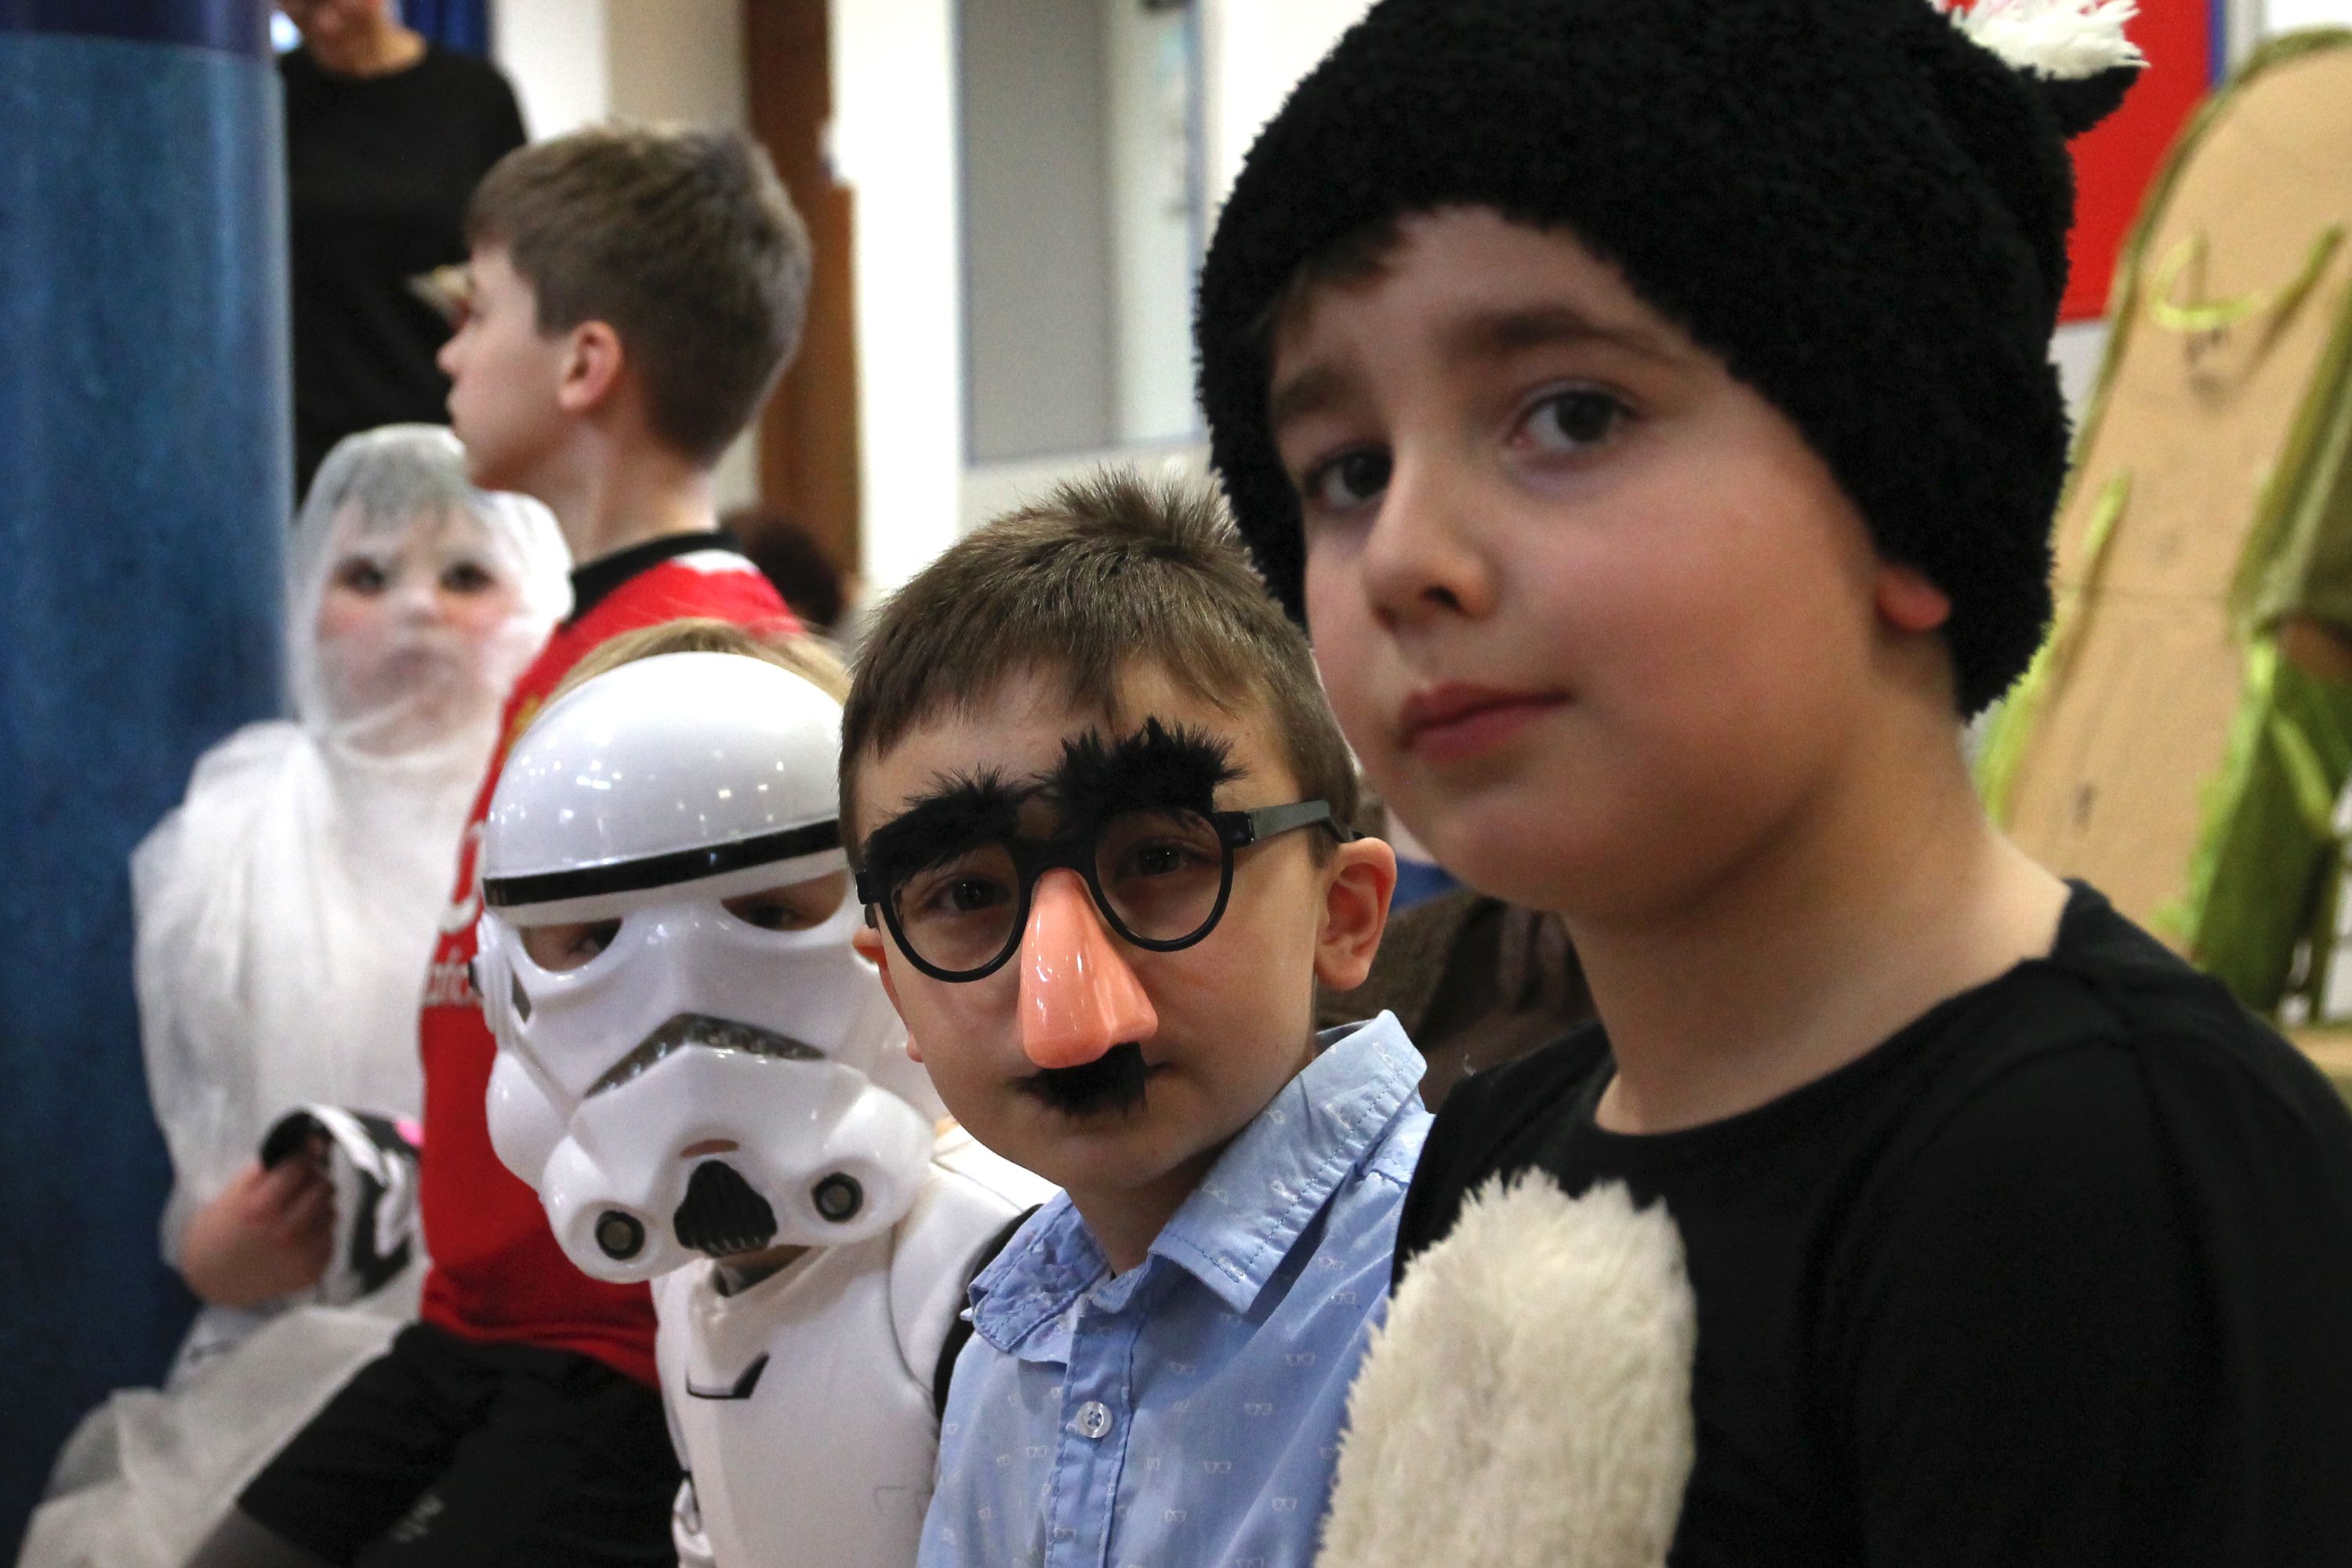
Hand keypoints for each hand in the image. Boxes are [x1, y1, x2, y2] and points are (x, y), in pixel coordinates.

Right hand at [178, 1154, 333, 1306]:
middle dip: (314, 1181)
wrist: (210, 1280)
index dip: (302, 1158)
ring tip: (295, 1215)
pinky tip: (298, 1237)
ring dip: (319, 1207)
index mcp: (261, 1208)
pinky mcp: (313, 1271)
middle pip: (324, 1187)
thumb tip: (313, 1142)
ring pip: (332, 1211)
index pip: (302, 1166)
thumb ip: (272, 1167)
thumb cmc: (220, 1230)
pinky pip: (331, 1236)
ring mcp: (302, 1255)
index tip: (300, 1159)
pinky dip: (318, 1232)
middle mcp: (286, 1232)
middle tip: (300, 1186)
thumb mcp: (234, 1193)